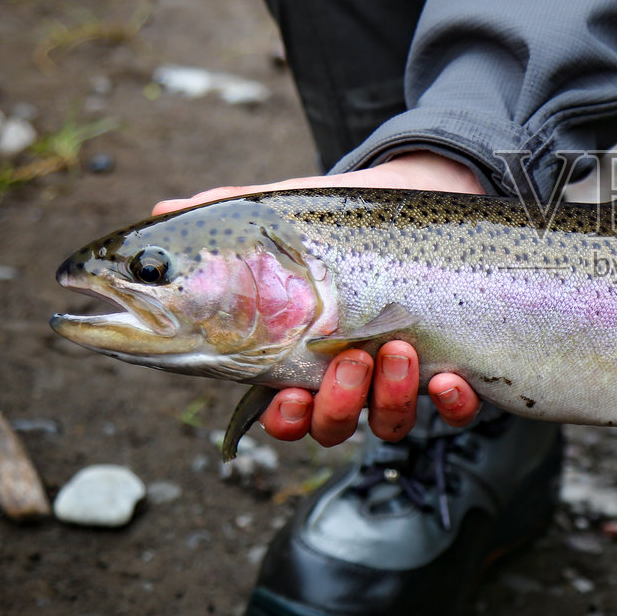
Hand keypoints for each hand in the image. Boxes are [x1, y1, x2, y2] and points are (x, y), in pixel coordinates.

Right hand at [154, 152, 485, 445]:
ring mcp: (402, 373)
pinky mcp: (454, 361)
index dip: (284, 422)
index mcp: (302, 354)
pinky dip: (452, 405)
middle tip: (347, 360)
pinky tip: (448, 378)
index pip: (284, 411)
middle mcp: (350, 374)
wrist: (419, 189)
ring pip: (387, 422)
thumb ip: (226, 214)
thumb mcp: (283, 212)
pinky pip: (455, 411)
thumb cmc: (339, 216)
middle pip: (332, 426)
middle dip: (336, 408)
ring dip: (389, 398)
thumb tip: (161, 207)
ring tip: (396, 348)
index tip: (287, 400)